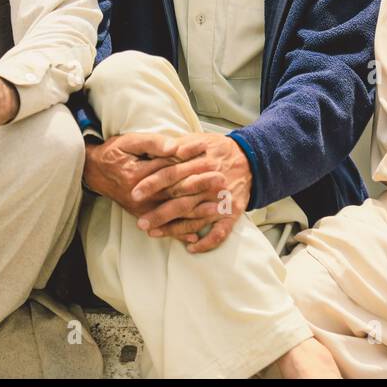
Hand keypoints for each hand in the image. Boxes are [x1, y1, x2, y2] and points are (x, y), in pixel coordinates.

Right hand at [83, 132, 215, 220]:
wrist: (95, 172)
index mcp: (139, 176)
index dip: (194, 167)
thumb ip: (155, 144)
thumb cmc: (115, 152)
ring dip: (197, 214)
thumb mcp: (131, 141)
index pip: (172, 172)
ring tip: (219, 209)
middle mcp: (141, 197)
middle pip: (177, 194)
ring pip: (174, 214)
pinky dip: (180, 233)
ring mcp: (142, 210)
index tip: (214, 163)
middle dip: (202, 190)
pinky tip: (197, 237)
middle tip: (224, 185)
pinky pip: (163, 228)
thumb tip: (176, 147)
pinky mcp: (142, 216)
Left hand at [131, 133, 250, 252]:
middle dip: (159, 213)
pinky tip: (191, 247)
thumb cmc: (219, 149)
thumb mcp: (198, 139)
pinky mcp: (232, 213)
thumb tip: (156, 151)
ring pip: (196, 219)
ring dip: (175, 229)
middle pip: (181, 200)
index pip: (172, 174)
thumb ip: (178, 145)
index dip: (152, 184)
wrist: (252, 158)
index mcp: (200, 163)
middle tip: (140, 222)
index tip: (135, 193)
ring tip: (153, 234)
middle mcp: (211, 184)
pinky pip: (220, 233)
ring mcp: (222, 201)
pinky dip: (206, 242)